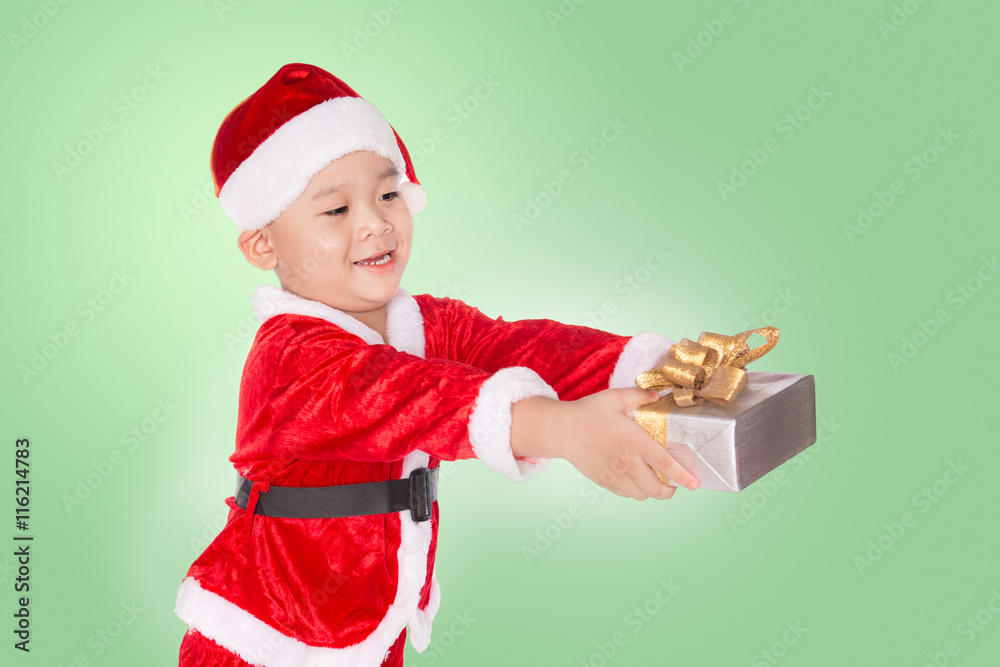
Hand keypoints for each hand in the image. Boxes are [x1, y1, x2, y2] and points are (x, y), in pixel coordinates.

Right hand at [511, 388, 698, 499]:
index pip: (665, 465)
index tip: (695, 483)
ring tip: (655, 483)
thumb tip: (658, 396)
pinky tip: (635, 481)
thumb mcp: (615, 397)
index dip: (683, 476)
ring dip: (652, 492)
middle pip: (656, 488)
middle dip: (670, 491)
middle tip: (674, 485)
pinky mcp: (604, 481)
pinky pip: (626, 494)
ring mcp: (614, 474)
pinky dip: (635, 492)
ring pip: (642, 495)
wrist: (561, 430)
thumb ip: (640, 396)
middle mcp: (627, 462)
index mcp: (635, 441)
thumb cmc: (588, 412)